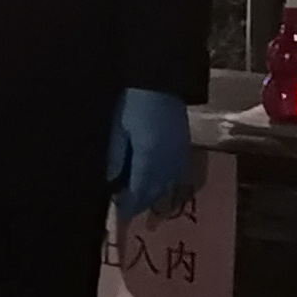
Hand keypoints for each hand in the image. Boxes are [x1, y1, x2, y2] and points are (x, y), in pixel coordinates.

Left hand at [108, 89, 190, 220]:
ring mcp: (179, 155)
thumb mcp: (118, 129)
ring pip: (167, 187)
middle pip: (154, 193)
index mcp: (148, 158)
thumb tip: (113, 183)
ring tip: (141, 201)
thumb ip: (116, 158)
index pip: (138, 193)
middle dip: (140, 204)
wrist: (160, 79)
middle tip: (126, 210)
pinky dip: (164, 183)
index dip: (129, 207)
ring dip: (154, 196)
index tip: (119, 217)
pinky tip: (157, 183)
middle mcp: (167, 162)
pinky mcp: (184, 147)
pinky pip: (175, 175)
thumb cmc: (133, 101)